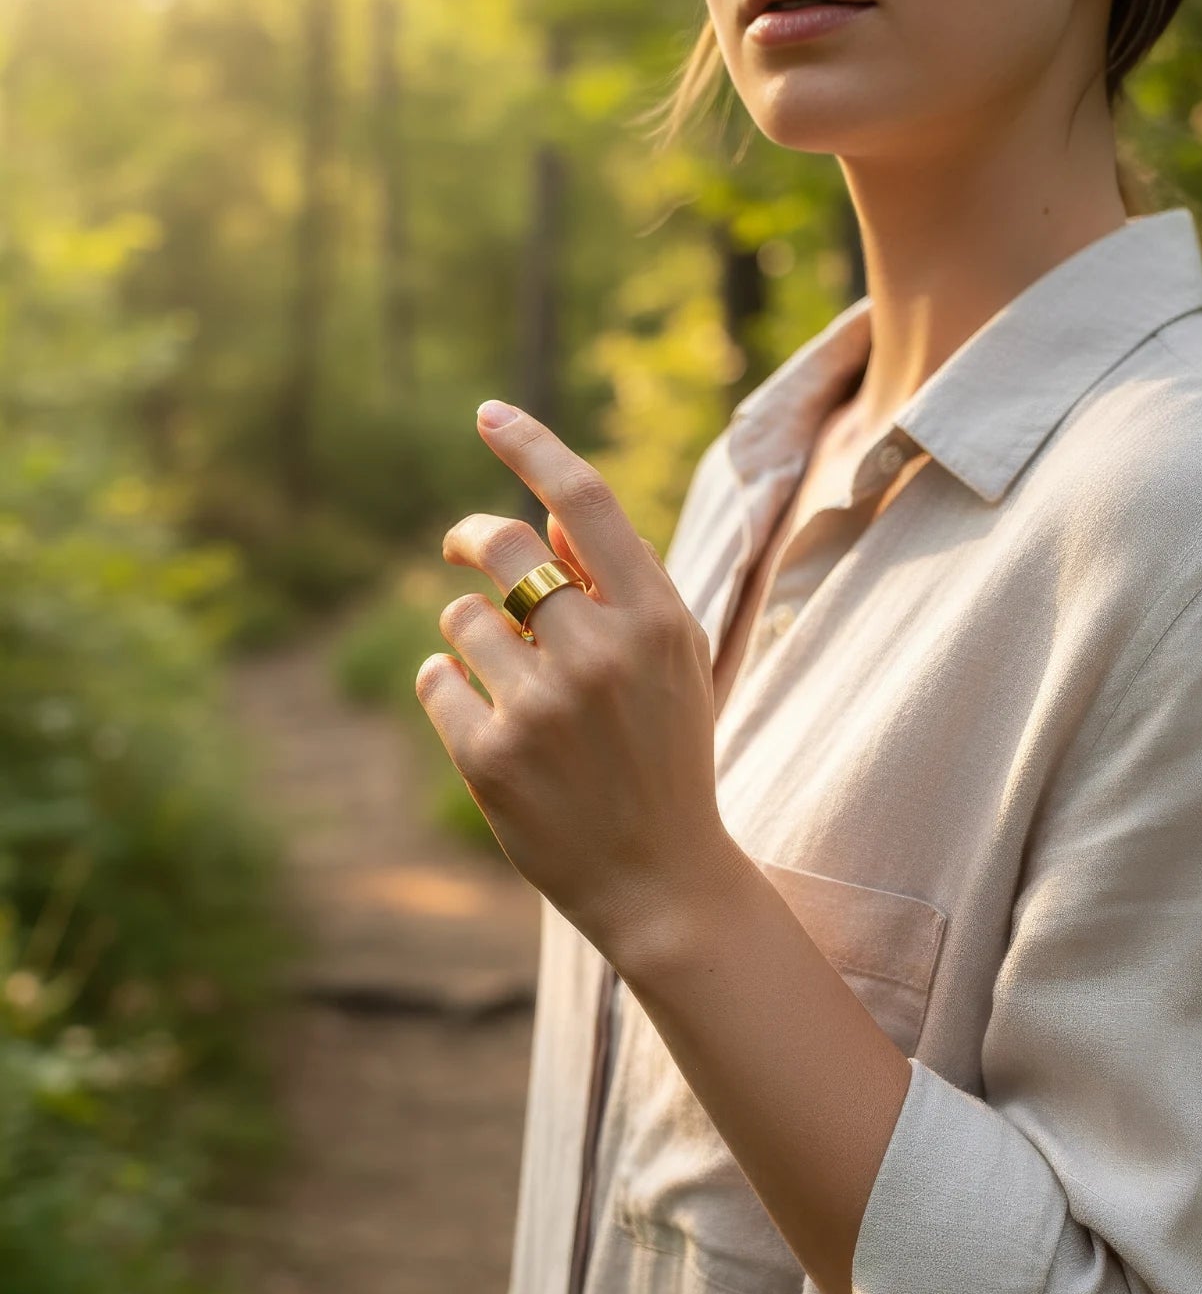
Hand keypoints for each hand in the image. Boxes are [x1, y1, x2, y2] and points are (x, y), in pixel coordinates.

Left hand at [416, 402, 732, 957]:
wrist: (661, 879)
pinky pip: (435, 680)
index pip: (586, 501)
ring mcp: (541, 709)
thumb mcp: (674, 663)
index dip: (531, 445)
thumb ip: (622, 585)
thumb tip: (551, 513)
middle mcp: (600, 655)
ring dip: (471, 635)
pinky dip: (449, 688)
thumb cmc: (666, 754)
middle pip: (505, 544)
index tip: (489, 414)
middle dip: (472, 534)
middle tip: (462, 543)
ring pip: (461, 617)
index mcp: (657, 621)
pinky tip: (487, 723)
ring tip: (507, 680)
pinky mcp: (489, 759)